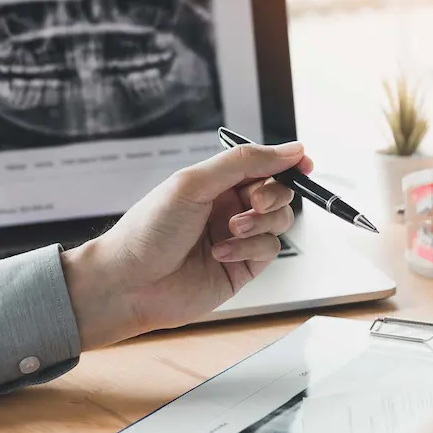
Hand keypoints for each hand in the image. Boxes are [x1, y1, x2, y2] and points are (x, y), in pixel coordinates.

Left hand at [60, 142, 313, 349]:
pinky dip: (249, 248)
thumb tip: (290, 149)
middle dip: (273, 194)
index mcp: (216, 182)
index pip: (262, 165)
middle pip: (278, 192)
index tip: (303, 163)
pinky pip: (269, 250)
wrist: (129, 283)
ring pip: (280, 221)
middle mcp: (229, 208)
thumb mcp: (194, 182)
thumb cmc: (148, 230)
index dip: (286, 162)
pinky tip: (222, 253)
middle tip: (253, 202)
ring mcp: (237, 238)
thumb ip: (244, 162)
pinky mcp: (242, 268)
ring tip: (232, 230)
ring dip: (260, 222)